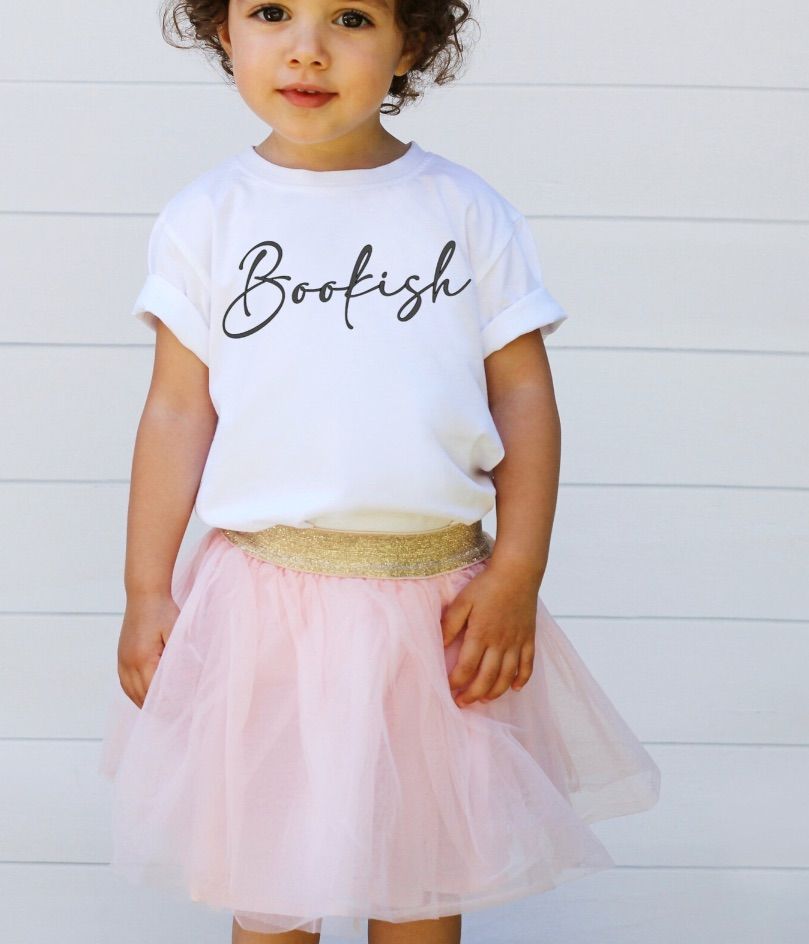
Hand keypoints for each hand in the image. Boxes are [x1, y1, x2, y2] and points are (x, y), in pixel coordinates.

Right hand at [117, 593, 179, 708]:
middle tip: (173, 717)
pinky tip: (143, 698)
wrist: (144, 594)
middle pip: (141, 696)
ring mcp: (122, 660)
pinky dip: (134, 693)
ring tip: (159, 712)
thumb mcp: (176, 631)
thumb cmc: (164, 611)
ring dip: (143, 703)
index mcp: (143, 659)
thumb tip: (183, 675)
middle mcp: (129, 663)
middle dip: (156, 708)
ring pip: (130, 692)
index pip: (154, 692)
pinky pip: (124, 683)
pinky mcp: (121, 656)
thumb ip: (179, 654)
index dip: (166, 704)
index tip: (179, 712)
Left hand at [441, 563, 537, 706]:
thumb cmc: (487, 585)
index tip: (447, 688)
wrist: (517, 572)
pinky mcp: (529, 638)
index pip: (466, 668)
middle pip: (487, 678)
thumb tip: (439, 645)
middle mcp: (500, 643)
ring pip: (507, 676)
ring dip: (495, 692)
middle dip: (473, 694)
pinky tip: (514, 688)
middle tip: (462, 703)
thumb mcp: (462, 601)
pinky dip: (522, 679)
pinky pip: (528, 665)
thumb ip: (450, 624)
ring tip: (484, 699)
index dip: (456, 682)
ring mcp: (516, 642)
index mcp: (481, 634)